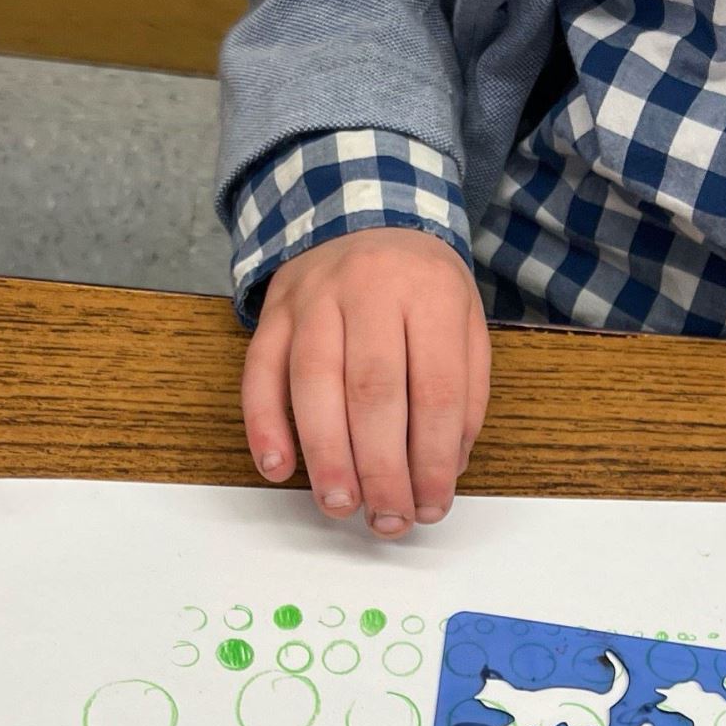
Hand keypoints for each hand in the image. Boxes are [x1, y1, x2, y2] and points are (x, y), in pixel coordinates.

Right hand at [240, 227, 490, 536]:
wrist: (364, 206)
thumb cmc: (420, 284)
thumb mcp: (466, 321)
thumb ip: (465, 394)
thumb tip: (441, 470)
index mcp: (430, 294)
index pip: (436, 390)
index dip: (433, 458)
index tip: (431, 506)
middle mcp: (369, 290)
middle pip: (373, 391)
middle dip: (381, 468)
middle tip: (387, 519)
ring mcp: (313, 298)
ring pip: (313, 383)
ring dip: (325, 455)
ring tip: (340, 505)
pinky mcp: (273, 311)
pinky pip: (259, 371)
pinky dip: (264, 425)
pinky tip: (278, 469)